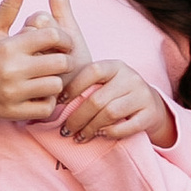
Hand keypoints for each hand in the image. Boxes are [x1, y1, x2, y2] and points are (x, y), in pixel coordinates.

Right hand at [0, 0, 78, 129]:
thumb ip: (9, 5)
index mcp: (8, 46)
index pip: (52, 36)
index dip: (63, 37)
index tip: (61, 41)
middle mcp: (12, 70)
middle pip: (60, 62)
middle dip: (62, 59)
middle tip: (56, 59)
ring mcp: (13, 93)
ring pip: (56, 86)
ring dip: (55, 81)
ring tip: (47, 76)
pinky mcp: (14, 113)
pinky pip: (47, 108)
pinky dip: (48, 102)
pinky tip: (39, 93)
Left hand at [47, 0, 175, 153]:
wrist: (147, 102)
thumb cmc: (111, 89)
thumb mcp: (97, 76)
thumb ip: (74, 68)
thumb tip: (41, 53)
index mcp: (114, 65)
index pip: (91, 71)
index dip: (72, 87)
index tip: (57, 101)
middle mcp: (129, 77)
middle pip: (98, 99)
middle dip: (77, 117)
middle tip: (63, 130)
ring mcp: (141, 95)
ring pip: (110, 114)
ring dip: (90, 129)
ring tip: (77, 137)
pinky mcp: (149, 113)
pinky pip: (127, 127)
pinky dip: (110, 133)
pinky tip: (99, 136)